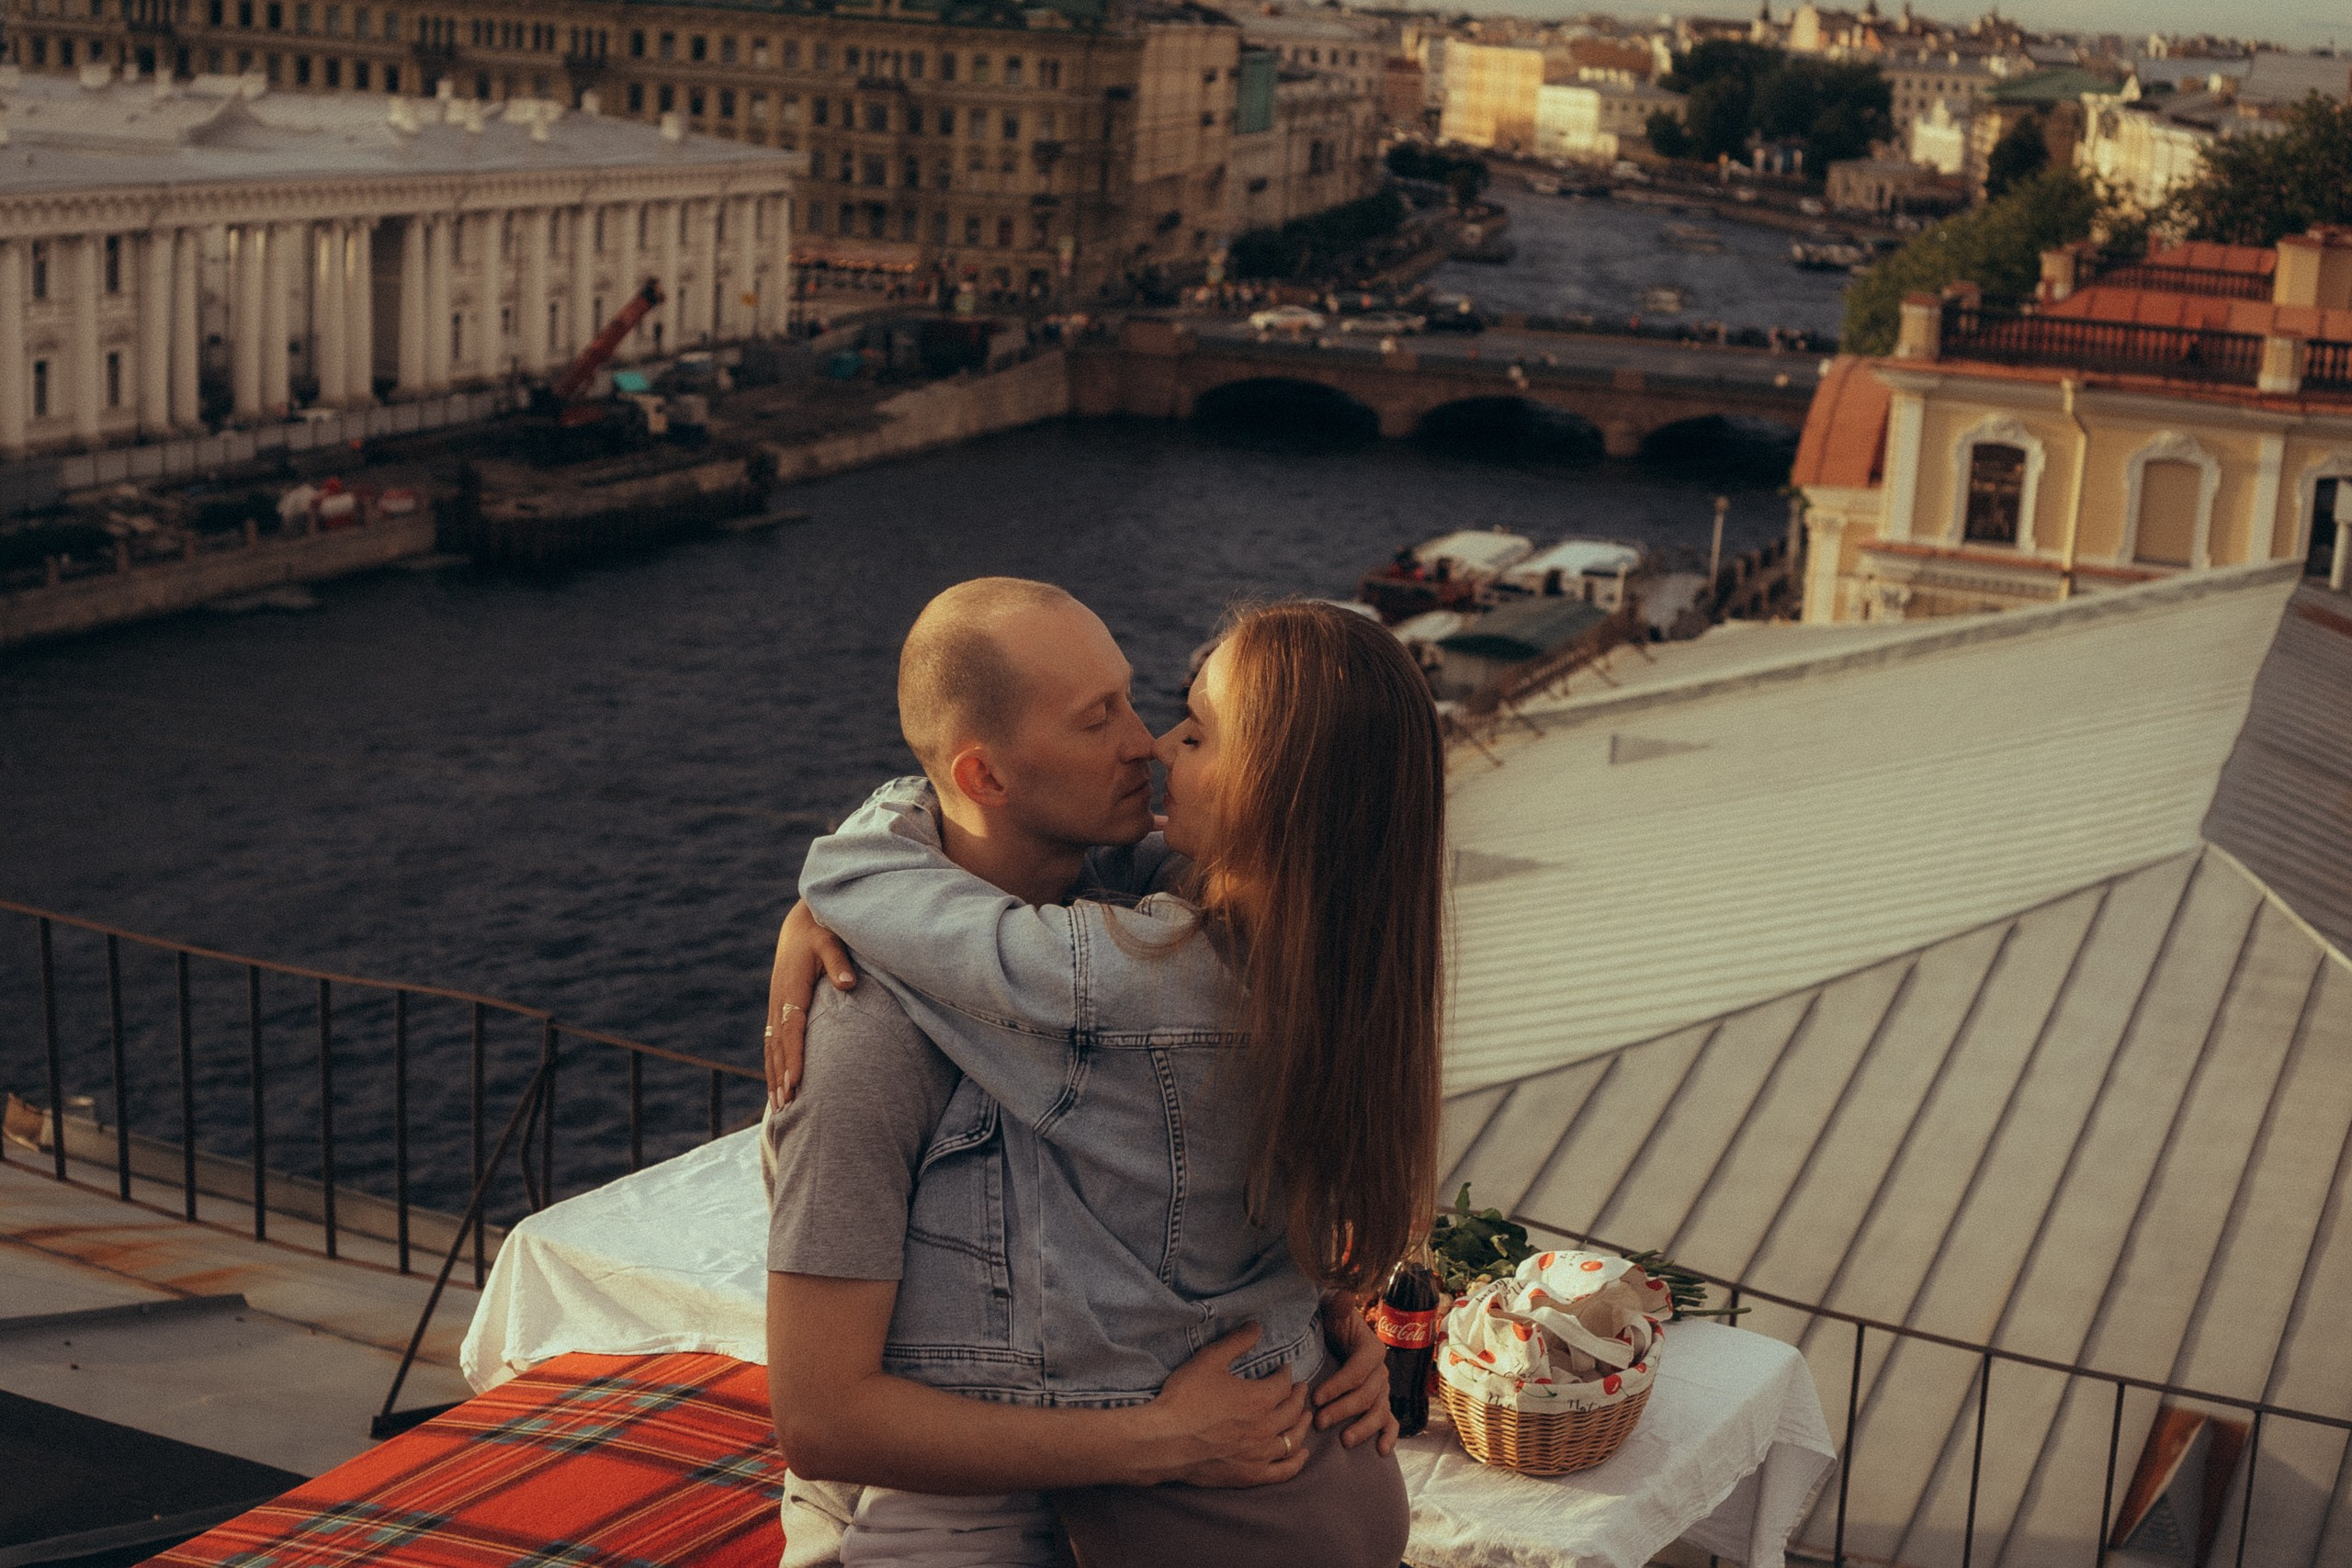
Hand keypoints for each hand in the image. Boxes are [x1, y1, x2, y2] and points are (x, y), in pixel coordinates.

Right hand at [767, 901, 856, 1110]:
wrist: (801, 927)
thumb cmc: (821, 933)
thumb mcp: (831, 942)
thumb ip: (839, 962)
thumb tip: (848, 984)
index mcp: (791, 987)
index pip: (791, 1028)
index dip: (793, 1056)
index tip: (796, 1081)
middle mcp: (779, 1000)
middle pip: (777, 1045)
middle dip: (781, 1076)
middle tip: (787, 1105)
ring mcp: (776, 1006)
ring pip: (771, 1047)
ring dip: (774, 1076)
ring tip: (780, 1105)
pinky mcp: (778, 1009)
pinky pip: (772, 1042)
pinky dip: (773, 1065)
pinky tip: (777, 1085)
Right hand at [1136, 1324, 1313, 1488]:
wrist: (1164, 1441)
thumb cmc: (1185, 1399)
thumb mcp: (1209, 1360)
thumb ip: (1236, 1341)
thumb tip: (1257, 1325)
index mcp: (1260, 1399)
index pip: (1284, 1384)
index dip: (1286, 1374)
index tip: (1284, 1368)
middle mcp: (1267, 1428)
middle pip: (1293, 1410)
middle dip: (1299, 1397)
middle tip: (1301, 1389)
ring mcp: (1260, 1455)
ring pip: (1293, 1440)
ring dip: (1302, 1425)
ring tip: (1305, 1417)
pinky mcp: (1250, 1475)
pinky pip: (1283, 1471)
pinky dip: (1297, 1462)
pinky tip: (1301, 1454)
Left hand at [1314, 1292, 1398, 1455]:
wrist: (1335, 1336)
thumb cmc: (1330, 1325)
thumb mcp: (1332, 1312)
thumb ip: (1338, 1305)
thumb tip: (1342, 1295)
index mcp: (1371, 1349)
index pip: (1357, 1371)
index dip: (1338, 1385)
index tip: (1316, 1397)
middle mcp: (1381, 1371)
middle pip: (1367, 1395)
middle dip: (1343, 1410)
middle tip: (1320, 1422)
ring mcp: (1383, 1390)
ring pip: (1379, 1412)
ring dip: (1363, 1428)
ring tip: (1344, 1440)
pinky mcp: (1381, 1404)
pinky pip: (1391, 1422)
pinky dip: (1389, 1436)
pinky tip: (1382, 1451)